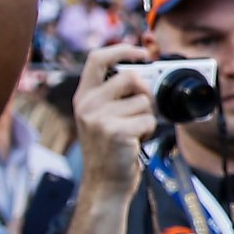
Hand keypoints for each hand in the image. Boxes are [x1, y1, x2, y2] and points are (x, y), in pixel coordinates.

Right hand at [73, 44, 156, 195]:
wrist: (104, 184)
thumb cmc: (111, 149)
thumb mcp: (103, 117)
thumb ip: (115, 94)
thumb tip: (144, 72)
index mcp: (84, 97)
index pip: (97, 58)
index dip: (122, 49)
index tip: (142, 52)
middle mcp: (88, 105)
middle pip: (131, 76)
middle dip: (145, 92)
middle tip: (141, 110)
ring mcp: (99, 118)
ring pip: (144, 101)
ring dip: (147, 117)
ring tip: (133, 132)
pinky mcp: (115, 131)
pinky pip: (149, 119)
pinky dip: (150, 130)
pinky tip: (135, 141)